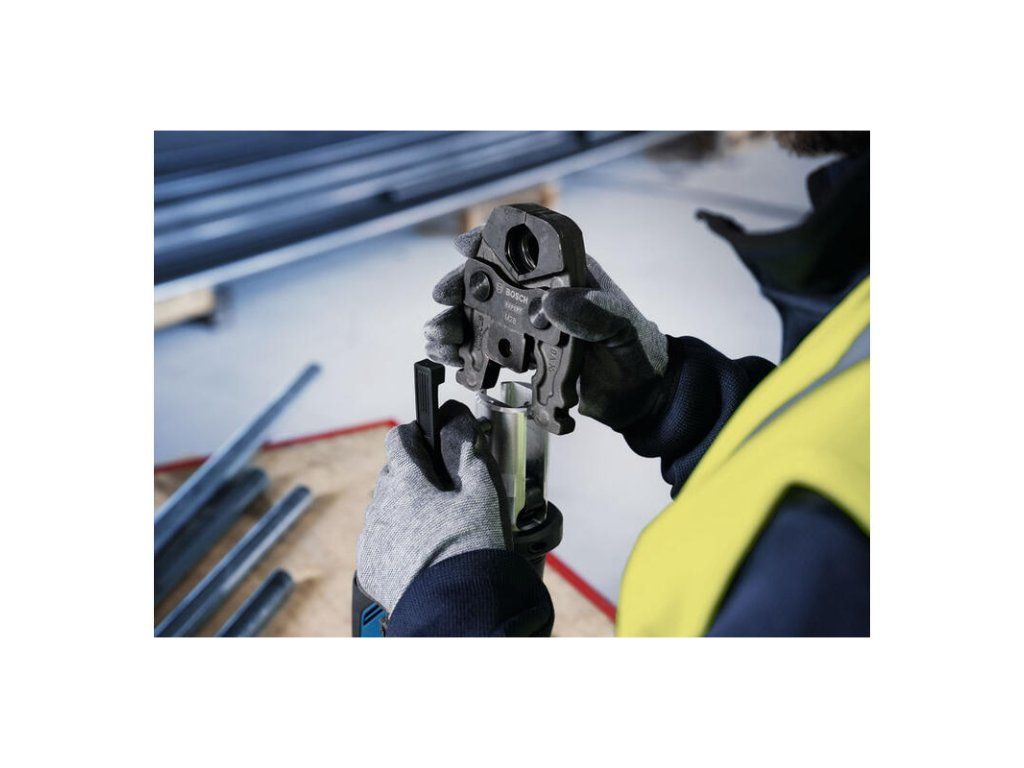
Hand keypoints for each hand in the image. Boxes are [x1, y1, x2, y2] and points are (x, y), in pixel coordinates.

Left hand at [356, 400, 508, 613]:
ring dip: (406, 509)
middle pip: (393, 474)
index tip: (433, 442)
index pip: (398, 438)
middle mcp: (379, 506)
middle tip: (447, 492)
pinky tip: (425, 551)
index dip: (418, 435)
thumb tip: (458, 419)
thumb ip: (467, 449)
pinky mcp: (370, 566)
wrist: (457, 610)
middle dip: (416, 476)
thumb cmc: (471, 551)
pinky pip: (381, 540)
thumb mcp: (482, 492)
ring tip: (439, 528)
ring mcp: (372, 538)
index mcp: (404, 481)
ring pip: (386, 508)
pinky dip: (398, 540)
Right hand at [424, 229, 668, 430]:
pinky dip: (464, 356)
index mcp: (565, 276)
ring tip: (440, 339)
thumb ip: (593, 313)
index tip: (464, 248)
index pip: (522, 249)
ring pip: (480, 318)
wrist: (642, 398)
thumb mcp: (622, 327)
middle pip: (489, 283)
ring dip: (454, 325)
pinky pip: (485, 353)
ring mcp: (528, 328)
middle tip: (443, 300)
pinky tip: (452, 362)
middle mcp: (540, 297)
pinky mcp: (523, 358)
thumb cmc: (640, 351)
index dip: (489, 243)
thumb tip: (552, 303)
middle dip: (459, 289)